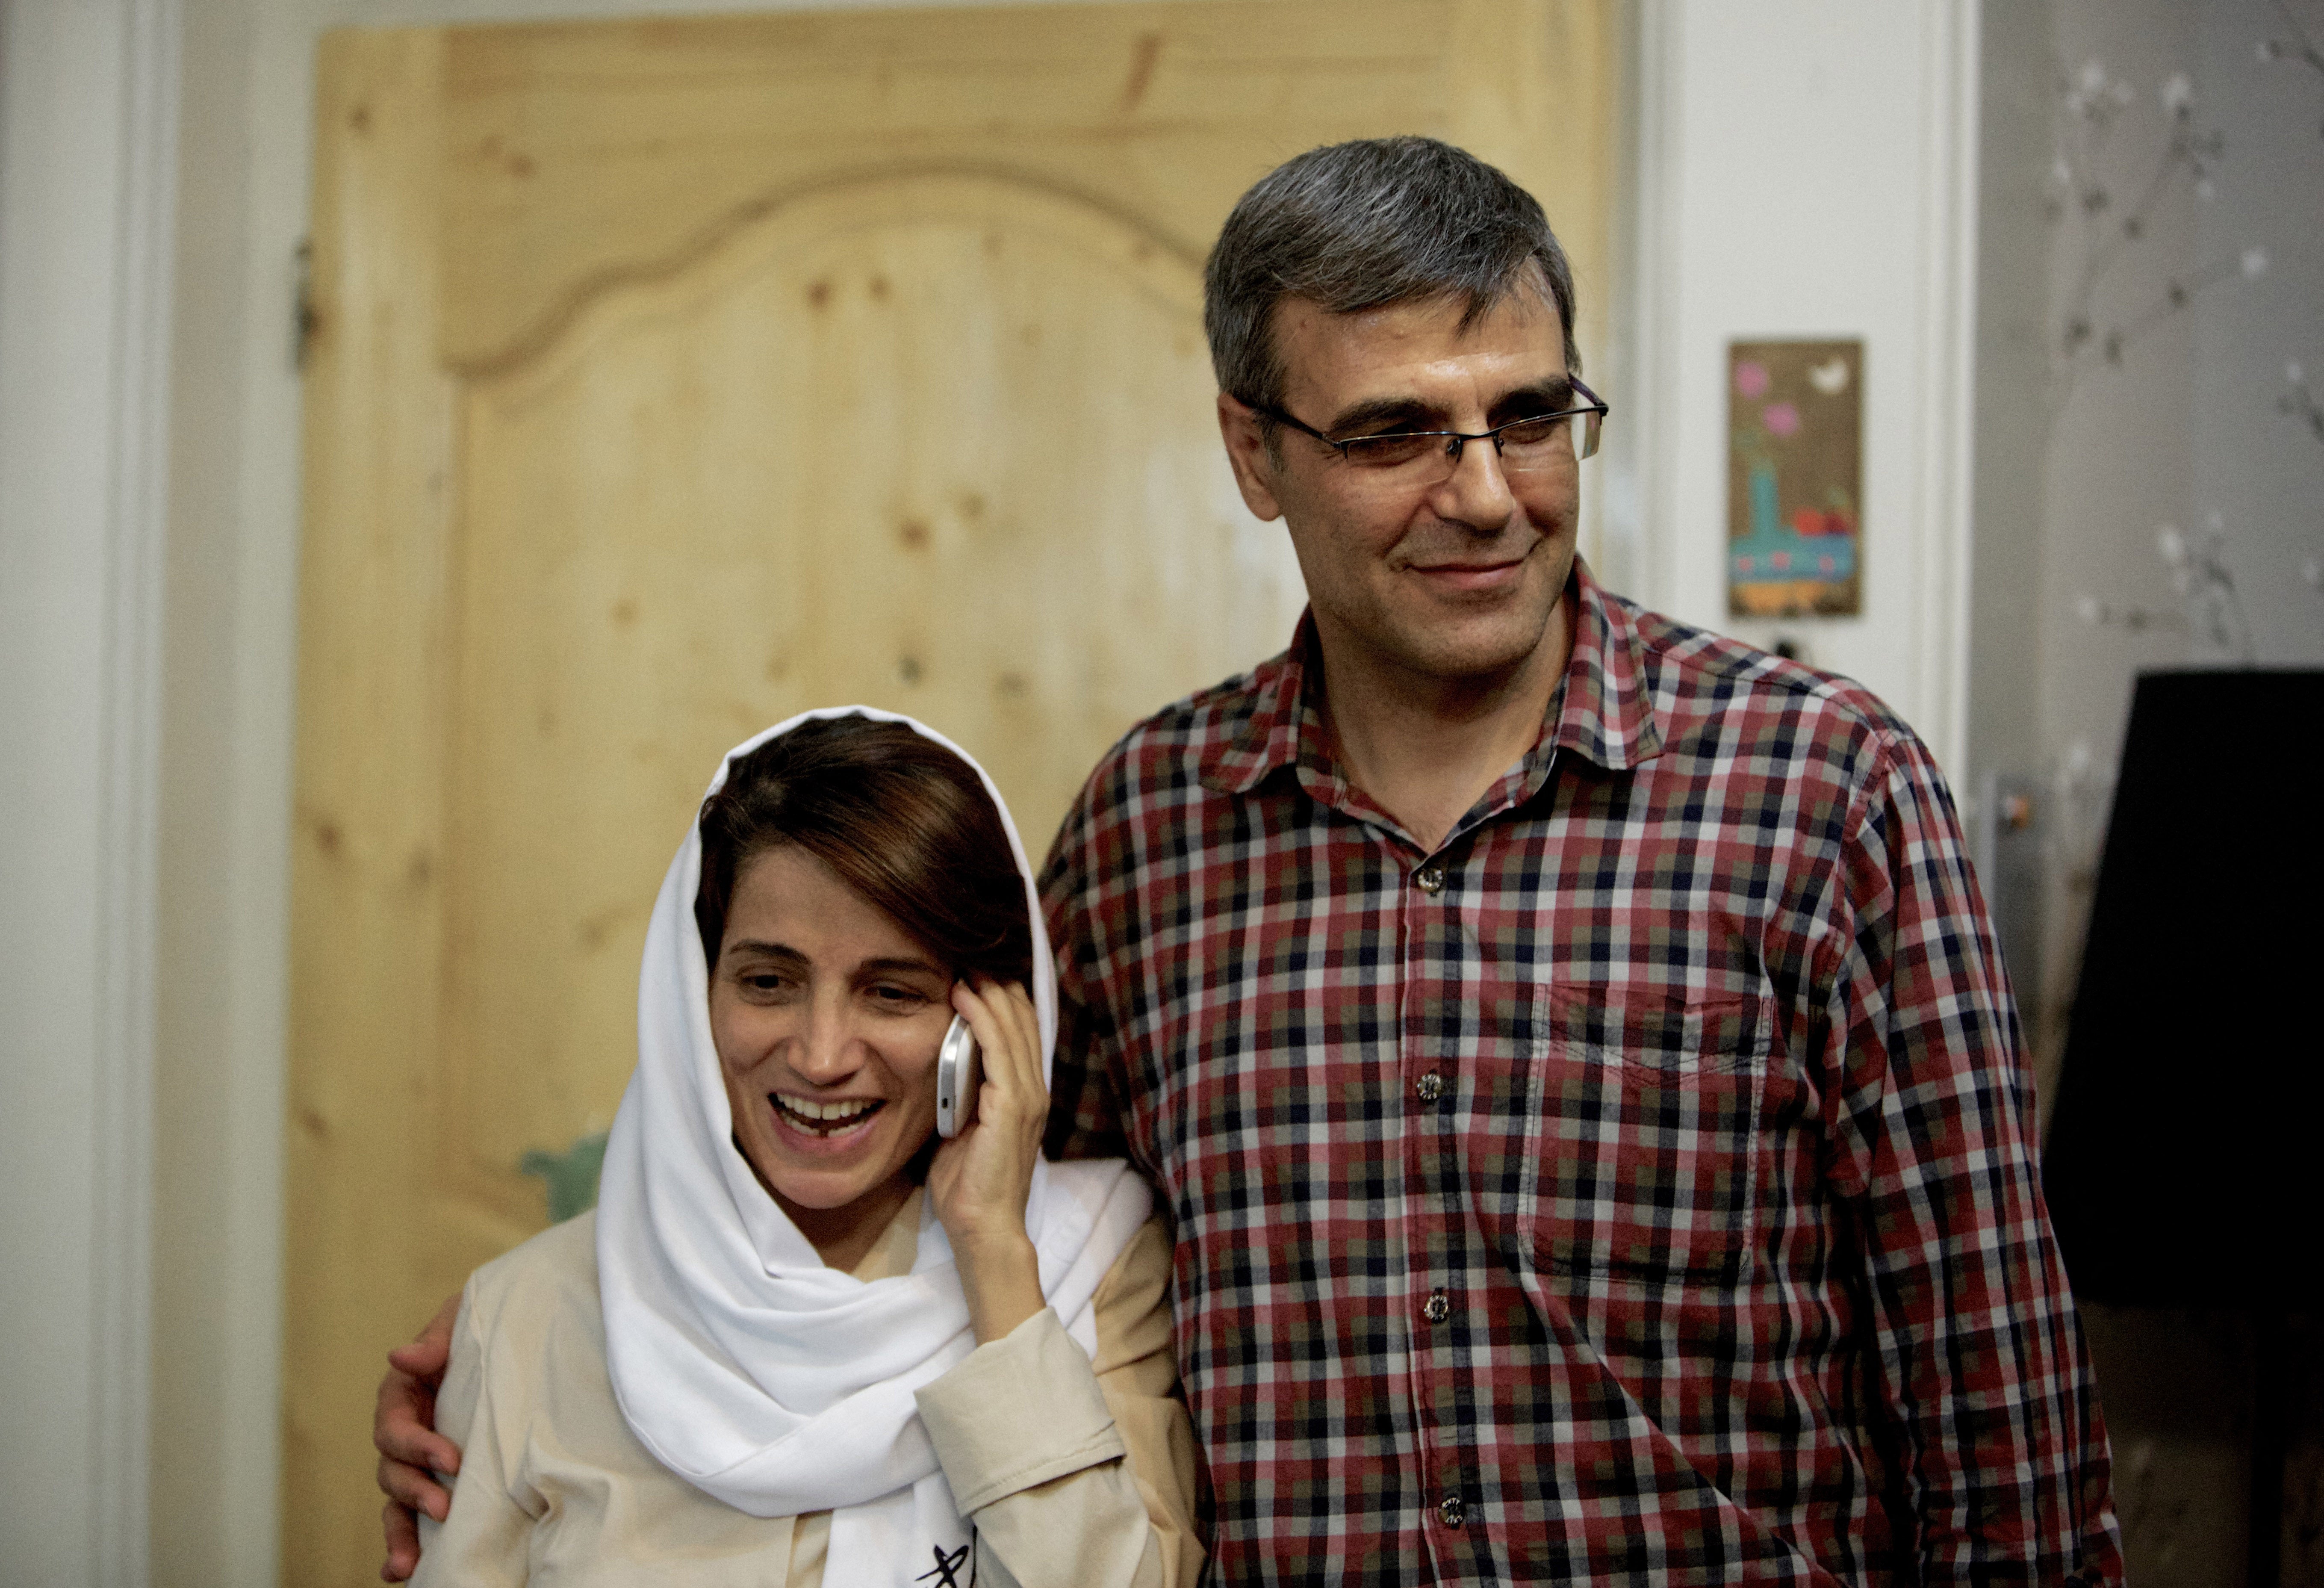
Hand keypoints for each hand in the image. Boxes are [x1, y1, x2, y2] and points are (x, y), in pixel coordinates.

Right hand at [374, 1291, 461, 1580]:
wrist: (520, 1333)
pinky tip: (406, 1572)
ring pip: (397, 1503)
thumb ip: (435, 1342)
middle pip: (392, 1470)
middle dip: (415, 1491)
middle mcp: (406, 1432)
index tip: (451, 1458)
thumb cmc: (488, 1323)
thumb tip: (400, 1355)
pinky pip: (414, 1517)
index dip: (418, 1445)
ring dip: (400, 1534)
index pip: (396, 1426)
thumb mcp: (463, 1320)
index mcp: (404, 1395)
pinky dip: (406, 1544)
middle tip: (445, 1506)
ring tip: (406, 1566)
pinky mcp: (439, 1480)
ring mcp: (420, 1461)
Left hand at [925, 978, 1046, 1342]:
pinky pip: (998, 1049)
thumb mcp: (964, 1130)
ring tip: (965, 965)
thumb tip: (942, 1069)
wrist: (983, 1227)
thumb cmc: (968, 1186)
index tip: (974, 971)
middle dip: (997, 985)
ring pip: (1013, 1027)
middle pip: (1022, 1020)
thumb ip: (962, 1097)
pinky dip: (982, 1018)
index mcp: (1024, 1095)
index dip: (1002, 998)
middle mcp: (1033, 1090)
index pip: (1021, 1032)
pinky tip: (963, 996)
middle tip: (968, 956)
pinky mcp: (1012, 1106)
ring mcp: (1027, 1097)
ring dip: (989, 992)